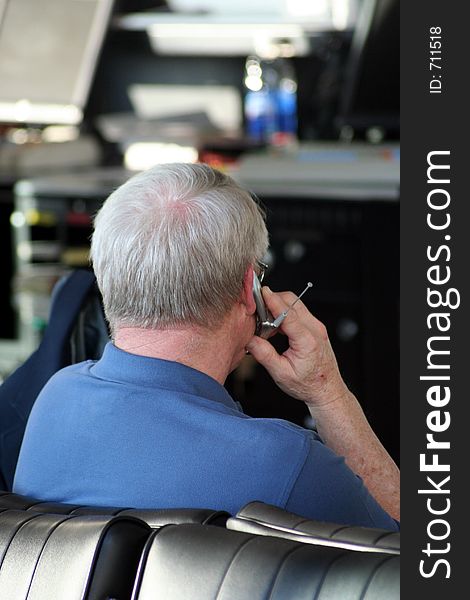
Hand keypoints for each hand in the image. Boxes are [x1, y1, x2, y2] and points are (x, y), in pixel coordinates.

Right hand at [246, 287, 348, 408]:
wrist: (327, 390)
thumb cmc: (308, 384)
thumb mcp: (281, 374)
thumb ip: (264, 355)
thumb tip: (249, 339)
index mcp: (307, 341)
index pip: (288, 313)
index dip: (273, 300)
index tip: (262, 292)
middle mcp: (315, 329)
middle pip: (292, 301)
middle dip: (273, 300)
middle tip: (257, 311)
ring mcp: (317, 327)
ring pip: (295, 304)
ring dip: (278, 307)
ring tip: (266, 324)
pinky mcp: (315, 327)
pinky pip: (298, 311)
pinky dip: (284, 313)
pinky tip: (276, 327)